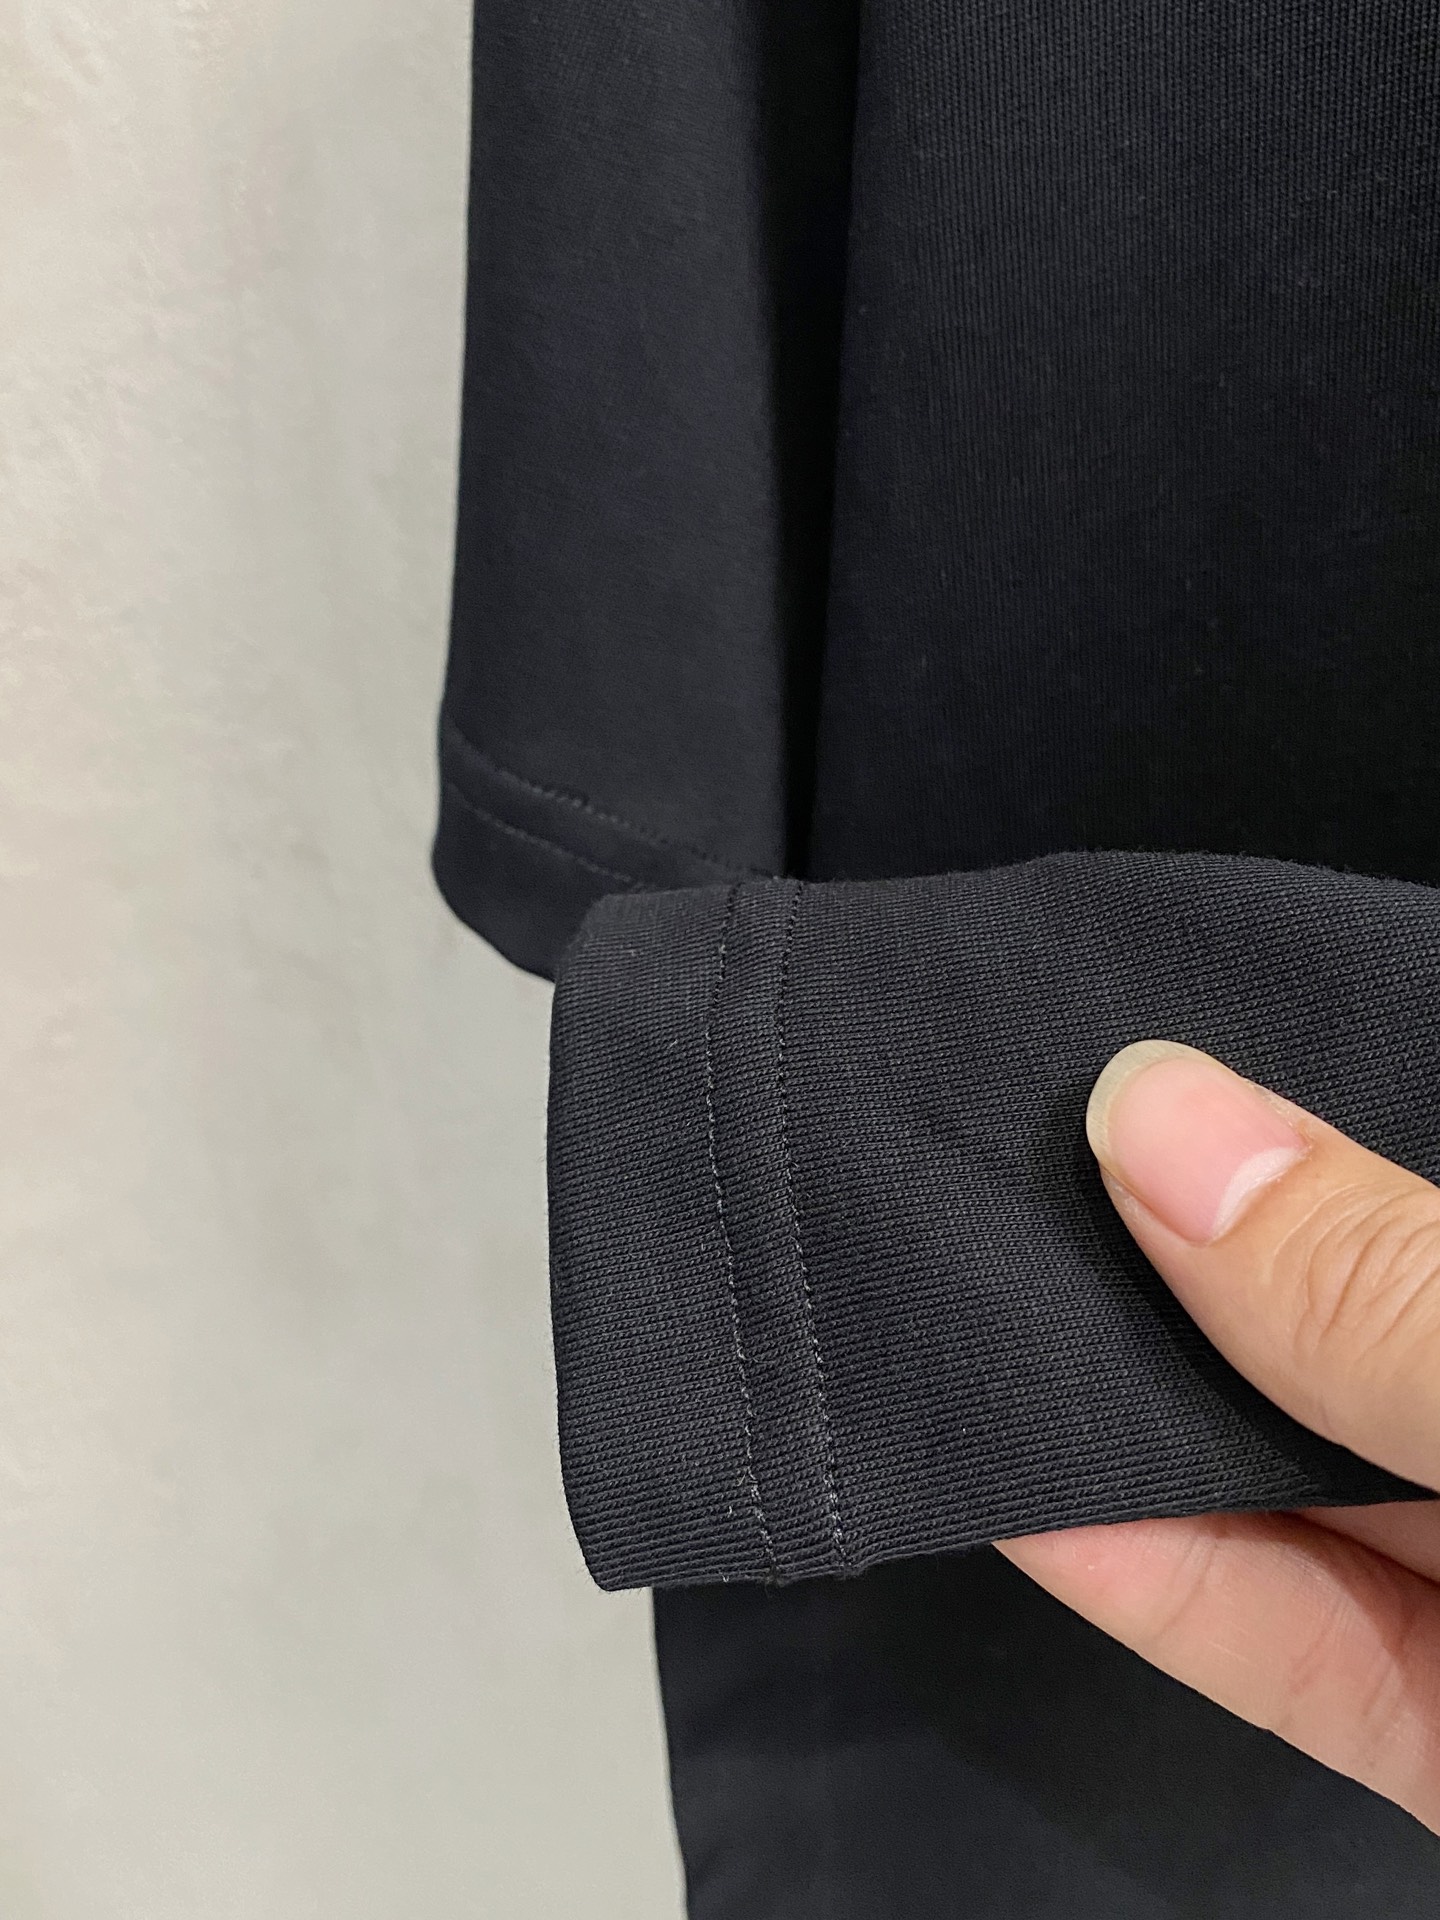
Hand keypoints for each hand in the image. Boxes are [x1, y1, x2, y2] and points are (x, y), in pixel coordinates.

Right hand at [996, 1040, 1439, 1829]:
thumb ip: (1394, 1292)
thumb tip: (1159, 1114)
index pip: (1424, 1144)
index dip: (1293, 1094)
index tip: (1119, 1033)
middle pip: (1349, 1312)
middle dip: (1183, 1245)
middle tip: (1001, 1157)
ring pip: (1301, 1477)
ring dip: (1130, 1416)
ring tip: (967, 1307)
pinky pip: (1295, 1645)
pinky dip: (1157, 1578)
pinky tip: (1029, 1498)